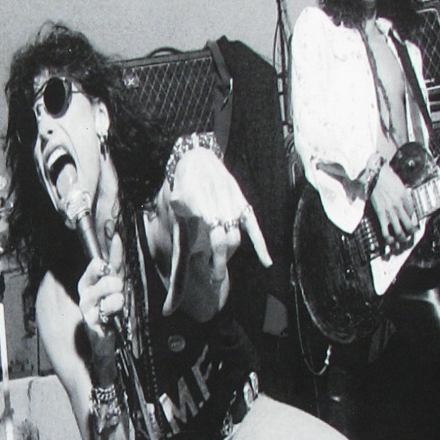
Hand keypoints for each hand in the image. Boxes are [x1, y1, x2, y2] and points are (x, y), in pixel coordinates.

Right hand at [78, 231, 124, 358]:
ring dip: (117, 300)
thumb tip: (116, 236)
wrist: (106, 334)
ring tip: (119, 302)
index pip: (96, 265)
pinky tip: (114, 315)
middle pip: (104, 282)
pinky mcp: (93, 325)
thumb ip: (115, 260)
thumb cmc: (109, 304)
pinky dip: (112, 314)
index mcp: (88, 281)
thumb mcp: (114, 280)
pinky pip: (105, 316)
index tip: (115, 257)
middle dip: (116, 285)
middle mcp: (85, 295)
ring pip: (107, 300)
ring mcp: (87, 310)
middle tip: (119, 288)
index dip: (108, 259)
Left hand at [169, 147, 272, 274]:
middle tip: (214, 281)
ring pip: (236, 238)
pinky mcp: (242, 204)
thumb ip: (178, 211)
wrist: (200, 158)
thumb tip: (172, 216)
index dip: (216, 261)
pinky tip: (267, 262)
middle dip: (221, 264)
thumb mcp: (177, 201)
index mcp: (207, 206)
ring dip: (228, 255)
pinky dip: (260, 245)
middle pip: (227, 242)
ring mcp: (234, 205)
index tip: (210, 277)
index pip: (216, 239)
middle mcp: (224, 206)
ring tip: (218, 267)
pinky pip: (253, 226)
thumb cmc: (185, 185)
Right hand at [369, 161, 417, 254]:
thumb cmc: (388, 178)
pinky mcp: (381, 215)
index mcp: (406, 199)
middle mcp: (400, 207)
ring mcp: (391, 212)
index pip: (412, 213)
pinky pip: (386, 230)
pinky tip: (391, 242)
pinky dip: (389, 238)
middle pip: (409, 225)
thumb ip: (406, 196)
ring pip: (399, 231)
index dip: (413, 220)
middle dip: (411, 233)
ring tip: (402, 242)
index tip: (413, 223)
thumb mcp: (402, 185)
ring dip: (402, 239)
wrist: (375, 176)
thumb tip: (408, 203)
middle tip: (411, 236)